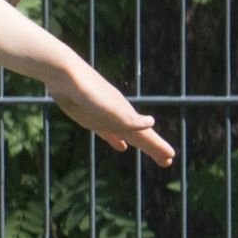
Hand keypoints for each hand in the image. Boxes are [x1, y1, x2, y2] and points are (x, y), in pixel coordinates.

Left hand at [43, 52, 176, 167]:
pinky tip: (121, 146)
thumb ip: (128, 118)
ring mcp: (106, 119)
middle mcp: (120, 118)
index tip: (171, 158)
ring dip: (138, 144)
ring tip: (150, 151)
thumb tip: (151, 123)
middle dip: (154, 148)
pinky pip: (109, 134)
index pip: (147, 136)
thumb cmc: (90, 92)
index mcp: (127, 116)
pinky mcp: (91, 119)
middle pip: (141, 137)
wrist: (66, 75)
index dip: (159, 147)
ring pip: (127, 135)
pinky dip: (117, 140)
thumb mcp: (110, 107)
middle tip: (168, 161)